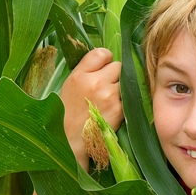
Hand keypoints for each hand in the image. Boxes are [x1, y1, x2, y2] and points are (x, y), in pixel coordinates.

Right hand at [61, 48, 121, 167]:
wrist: (70, 142)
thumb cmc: (67, 114)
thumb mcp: (70, 87)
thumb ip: (86, 72)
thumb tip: (105, 61)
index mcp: (79, 75)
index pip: (101, 53)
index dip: (106, 59)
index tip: (104, 66)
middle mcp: (95, 82)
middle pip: (118, 66)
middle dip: (115, 74)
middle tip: (106, 86)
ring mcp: (110, 96)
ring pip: (126, 81)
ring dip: (121, 88)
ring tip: (109, 99)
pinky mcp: (120, 108)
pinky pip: (128, 97)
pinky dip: (124, 101)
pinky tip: (113, 108)